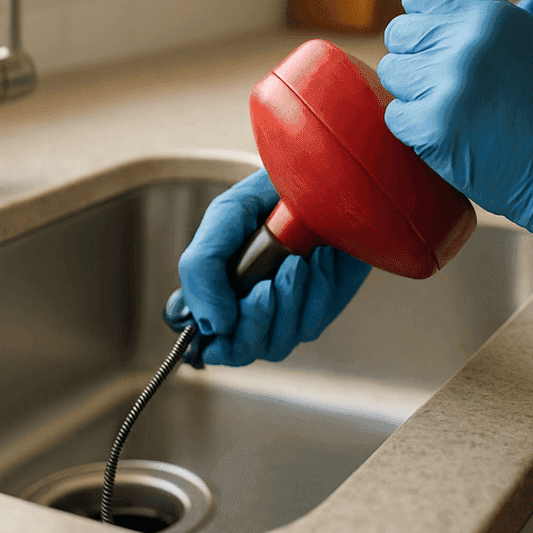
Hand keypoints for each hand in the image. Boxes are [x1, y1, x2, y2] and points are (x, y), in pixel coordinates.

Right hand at [163, 170, 369, 366]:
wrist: (332, 181)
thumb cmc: (275, 192)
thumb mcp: (227, 216)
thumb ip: (201, 266)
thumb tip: (209, 325)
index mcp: (216, 284)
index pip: (200, 337)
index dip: (206, 340)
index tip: (223, 315)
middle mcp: (246, 304)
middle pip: (237, 351)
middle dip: (252, 321)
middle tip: (264, 287)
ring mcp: (283, 310)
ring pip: (274, 344)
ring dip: (285, 302)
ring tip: (296, 261)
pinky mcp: (317, 308)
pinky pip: (309, 324)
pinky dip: (314, 292)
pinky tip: (319, 260)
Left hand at [378, 0, 532, 278]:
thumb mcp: (525, 39)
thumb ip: (477, 16)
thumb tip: (426, 8)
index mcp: (490, 16)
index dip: (422, 13)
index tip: (431, 31)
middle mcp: (467, 44)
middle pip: (401, 32)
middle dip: (415, 54)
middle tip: (444, 79)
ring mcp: (448, 86)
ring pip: (394, 72)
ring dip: (413, 90)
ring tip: (448, 105)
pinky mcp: (432, 126)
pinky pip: (396, 114)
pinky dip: (415, 126)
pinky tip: (447, 130)